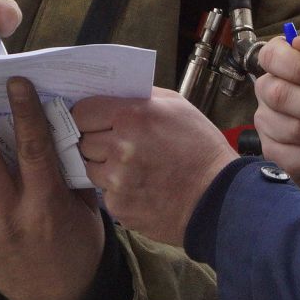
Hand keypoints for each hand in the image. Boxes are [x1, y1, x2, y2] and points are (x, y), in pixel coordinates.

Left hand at [72, 89, 236, 245]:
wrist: (218, 198)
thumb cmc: (201, 149)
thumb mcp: (177, 107)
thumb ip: (141, 97)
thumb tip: (113, 94)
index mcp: (132, 116)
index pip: (82, 112)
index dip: (86, 115)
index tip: (93, 120)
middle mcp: (120, 147)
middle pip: (83, 140)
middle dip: (96, 141)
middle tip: (117, 144)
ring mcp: (117, 179)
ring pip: (91, 168)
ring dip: (104, 167)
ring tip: (132, 167)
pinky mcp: (119, 205)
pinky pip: (105, 193)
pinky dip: (118, 190)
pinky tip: (140, 186)